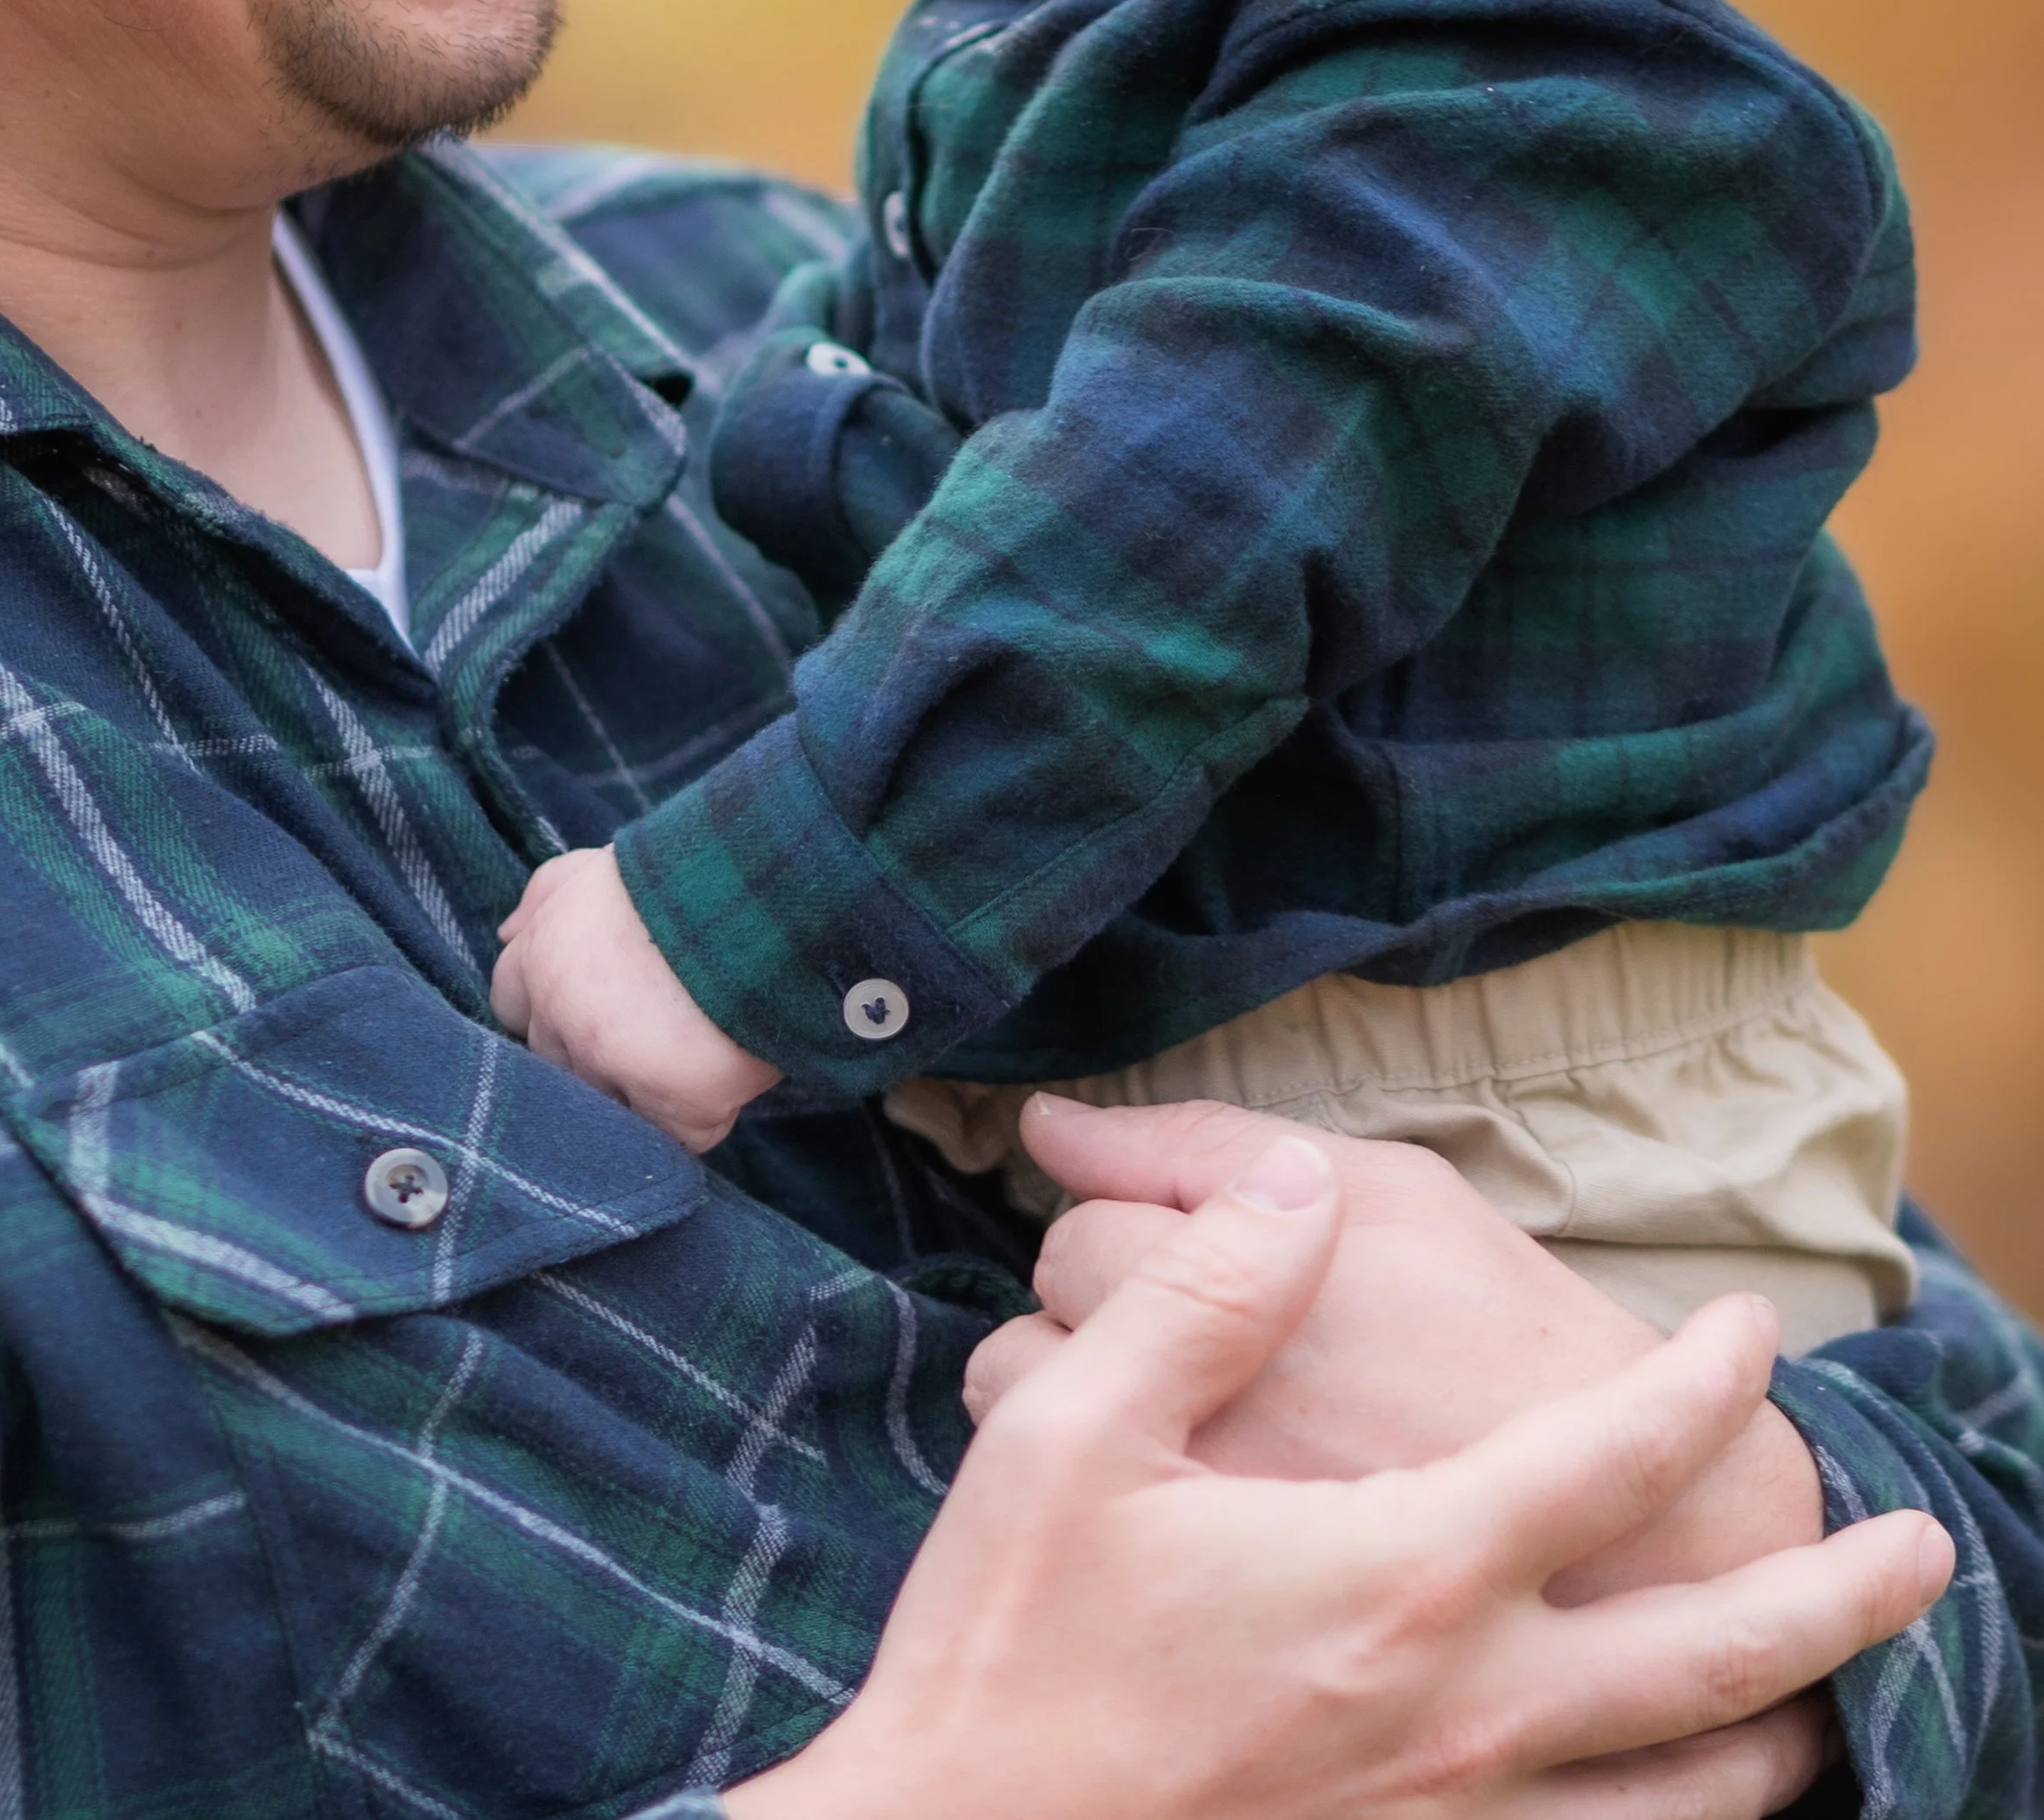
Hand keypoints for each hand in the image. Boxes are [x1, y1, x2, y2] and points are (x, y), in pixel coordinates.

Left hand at [491, 844, 779, 1150]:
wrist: (762, 896)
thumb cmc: (686, 869)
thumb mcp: (603, 865)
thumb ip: (547, 892)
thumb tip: (508, 932)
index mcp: (542, 955)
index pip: (511, 1004)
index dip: (550, 1007)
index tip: (589, 1002)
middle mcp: (563, 1016)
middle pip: (557, 1061)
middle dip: (593, 1053)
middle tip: (646, 1028)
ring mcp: (611, 1066)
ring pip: (608, 1105)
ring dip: (640, 1090)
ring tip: (687, 1052)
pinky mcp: (671, 1106)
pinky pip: (673, 1135)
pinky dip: (694, 1118)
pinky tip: (718, 1080)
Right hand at [727, 1129, 1948, 1819]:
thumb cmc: (1011, 1649)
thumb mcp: (1074, 1434)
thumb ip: (1205, 1289)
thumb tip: (1296, 1180)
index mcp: (1397, 1578)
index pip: (1605, 1464)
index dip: (1696, 1387)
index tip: (1748, 1332)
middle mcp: (1460, 1715)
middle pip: (1709, 1665)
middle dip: (1832, 1601)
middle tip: (1923, 1550)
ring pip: (1673, 1800)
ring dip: (1769, 1740)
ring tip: (1825, 1705)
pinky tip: (1665, 1812)